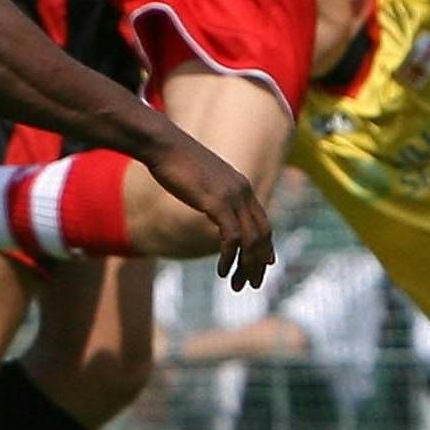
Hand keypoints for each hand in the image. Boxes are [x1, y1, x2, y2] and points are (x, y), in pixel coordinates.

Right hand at [144, 126, 274, 289]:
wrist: (164, 144)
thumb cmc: (176, 161)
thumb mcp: (202, 180)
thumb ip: (213, 194)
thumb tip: (213, 206)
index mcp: (242, 186)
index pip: (264, 223)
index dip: (265, 247)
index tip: (264, 266)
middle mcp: (243, 191)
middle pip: (262, 235)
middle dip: (258, 263)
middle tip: (250, 284)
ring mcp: (232, 196)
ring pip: (250, 240)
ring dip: (246, 266)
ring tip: (237, 285)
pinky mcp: (217, 202)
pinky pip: (232, 237)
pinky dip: (229, 257)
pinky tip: (222, 270)